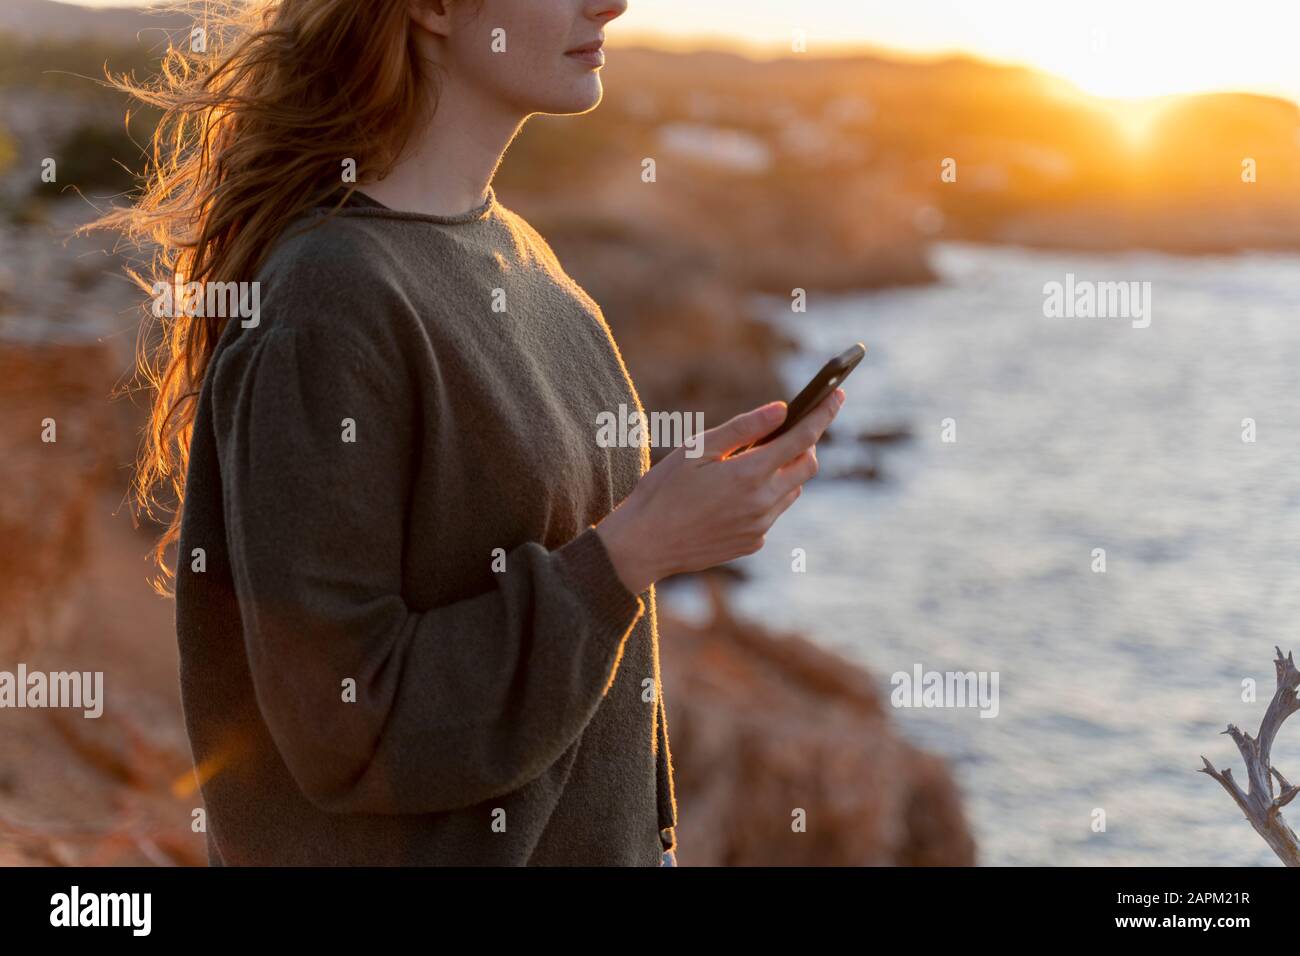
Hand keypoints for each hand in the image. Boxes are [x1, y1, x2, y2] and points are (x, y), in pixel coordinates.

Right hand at [595, 387, 845, 592]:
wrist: (645, 545)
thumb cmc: (664, 490)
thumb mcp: (697, 449)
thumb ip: (743, 428)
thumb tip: (781, 409)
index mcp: (748, 473)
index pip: (802, 438)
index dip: (823, 414)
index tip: (837, 394)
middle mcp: (762, 503)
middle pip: (808, 465)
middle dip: (806, 444)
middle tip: (788, 430)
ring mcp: (760, 527)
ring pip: (792, 490)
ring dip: (783, 472)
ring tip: (751, 463)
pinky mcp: (753, 543)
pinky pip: (772, 513)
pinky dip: (765, 497)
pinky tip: (733, 495)